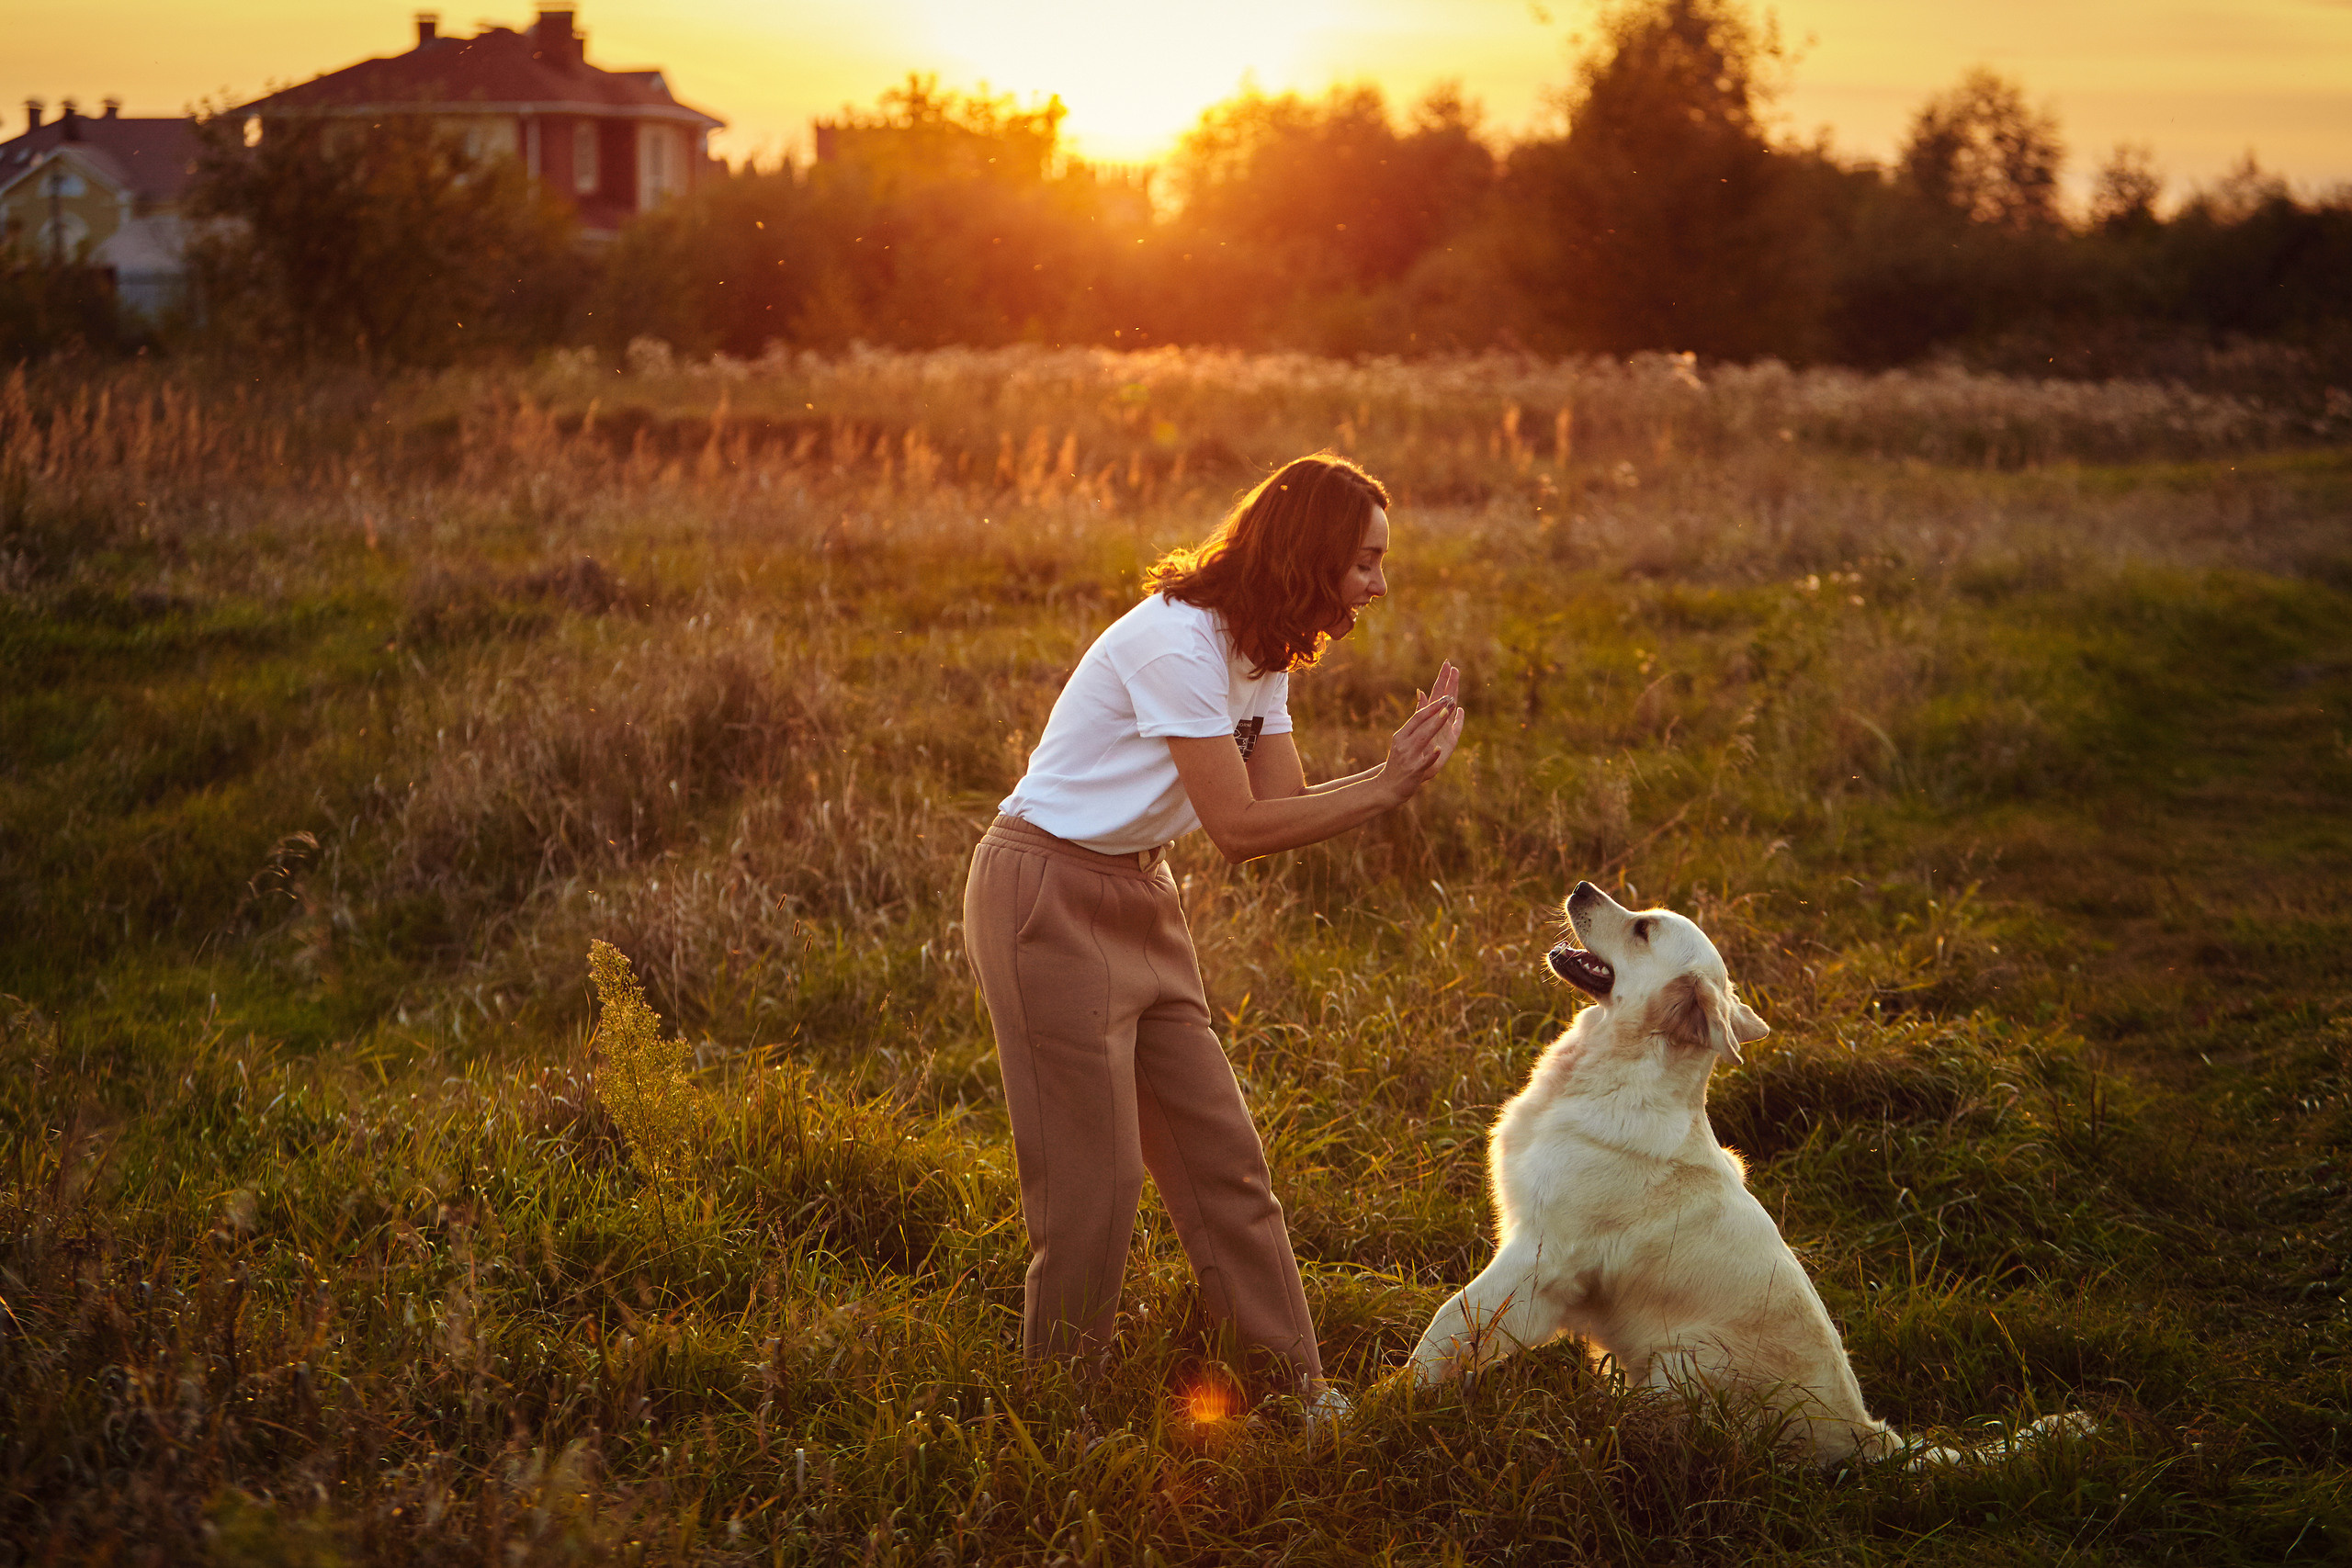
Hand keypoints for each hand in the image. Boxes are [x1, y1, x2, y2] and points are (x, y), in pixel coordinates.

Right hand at [1384, 660, 1466, 802]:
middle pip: (1421, 724)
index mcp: (1401, 735)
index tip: (1446, 697)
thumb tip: (1421, 695)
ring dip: (1435, 725)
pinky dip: (1431, 755)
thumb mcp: (1402, 741)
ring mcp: (1408, 757)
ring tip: (1447, 714)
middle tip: (1449, 700)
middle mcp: (1403, 743)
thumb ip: (1414, 723)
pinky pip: (1424, 761)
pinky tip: (1439, 749)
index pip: (1417, 717)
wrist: (1387, 787)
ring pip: (1423, 738)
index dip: (1432, 706)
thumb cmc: (1399, 762)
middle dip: (1436, 711)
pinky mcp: (1414, 771)